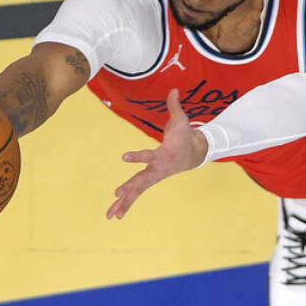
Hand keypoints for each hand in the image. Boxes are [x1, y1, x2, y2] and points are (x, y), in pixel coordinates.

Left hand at [107, 88, 207, 218]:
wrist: (195, 154)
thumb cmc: (186, 135)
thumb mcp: (182, 120)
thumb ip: (174, 106)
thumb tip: (173, 89)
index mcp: (163, 155)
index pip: (149, 156)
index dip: (137, 156)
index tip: (124, 157)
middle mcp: (157, 169)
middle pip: (141, 181)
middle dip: (129, 188)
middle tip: (117, 194)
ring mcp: (153, 177)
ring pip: (136, 192)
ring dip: (123, 204)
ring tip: (110, 215)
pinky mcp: (149, 181)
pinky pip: (136, 194)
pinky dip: (126, 204)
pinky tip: (116, 213)